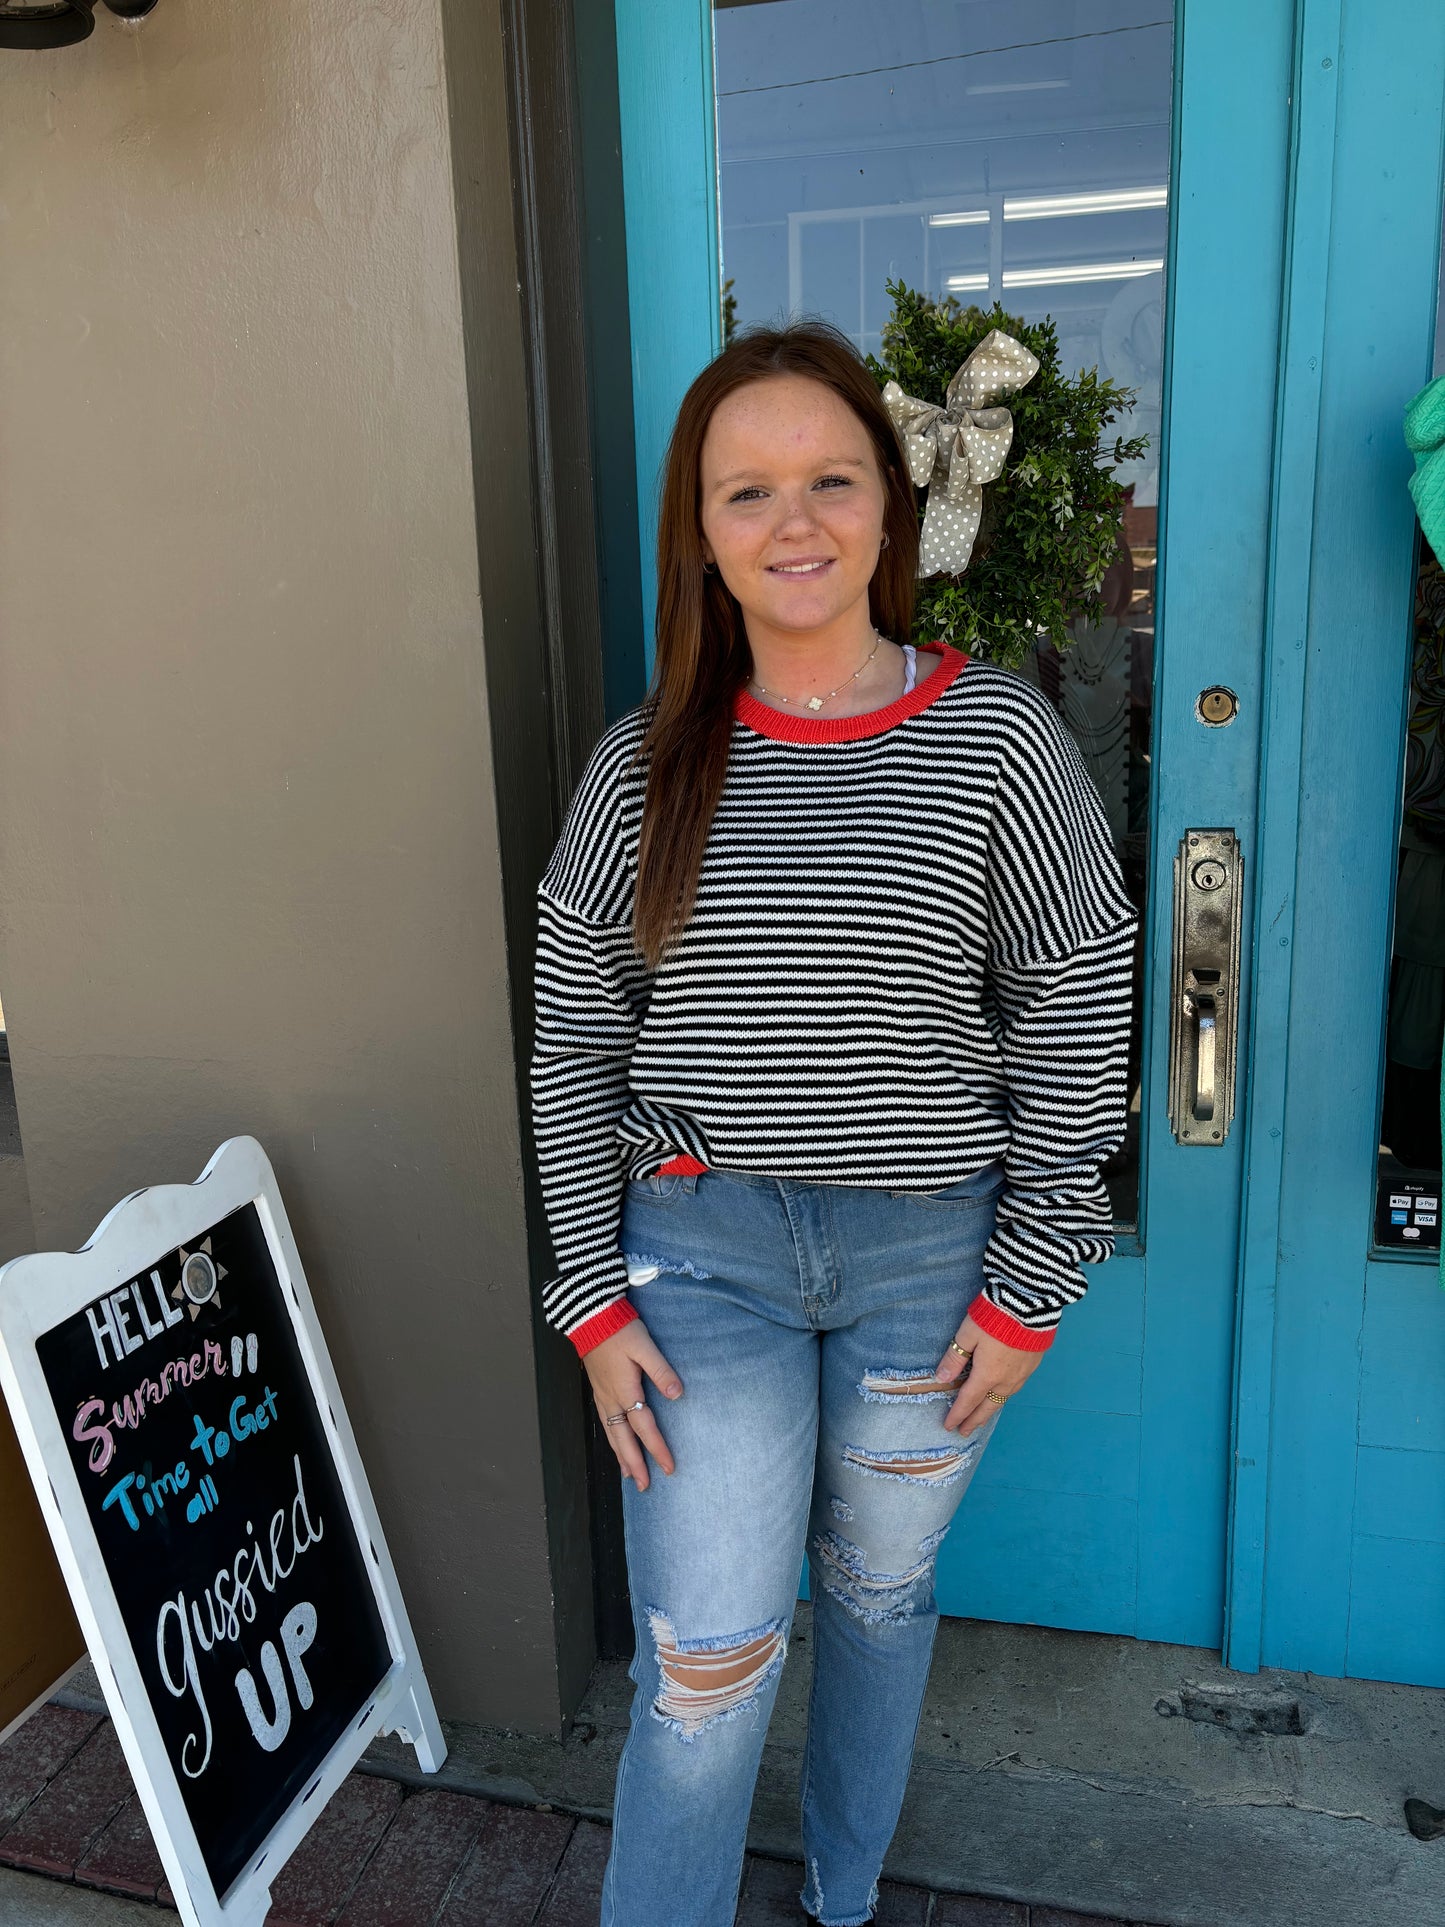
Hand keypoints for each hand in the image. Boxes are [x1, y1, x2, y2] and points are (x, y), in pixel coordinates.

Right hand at [583, 1318, 683, 1490]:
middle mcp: (611, 1399)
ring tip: (628, 1475)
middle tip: (644, 1486)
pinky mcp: (597, 1389)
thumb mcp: (644, 1346)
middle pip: (624, 1440)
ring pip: (612, 1434)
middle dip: (634, 1464)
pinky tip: (614, 1442)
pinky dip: (611, 1440)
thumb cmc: (618, 1329)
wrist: (589, 1316)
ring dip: (621, 1456)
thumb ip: (661, 1371)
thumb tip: (678, 1395)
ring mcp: (602, 1395)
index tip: (669, 1468)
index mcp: (625, 1391)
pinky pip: (604, 1423)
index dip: (657, 1449)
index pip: (645, 1427)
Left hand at [933, 1312, 1044, 1434]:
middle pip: (987, 1406)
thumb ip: (955, 1357)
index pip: (968, 1401)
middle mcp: (1006, 1380)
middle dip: (974, 1420)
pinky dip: (1004, 1396)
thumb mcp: (967, 1334)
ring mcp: (1022, 1374)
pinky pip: (1016, 1388)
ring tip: (982, 1417)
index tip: (949, 1426)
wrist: (1031, 1305)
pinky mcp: (1033, 1364)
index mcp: (987, 1375)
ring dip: (990, 1410)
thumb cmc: (994, 1317)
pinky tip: (1002, 1395)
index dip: (958, 1414)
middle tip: (965, 1431)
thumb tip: (942, 1378)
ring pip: (1003, 1399)